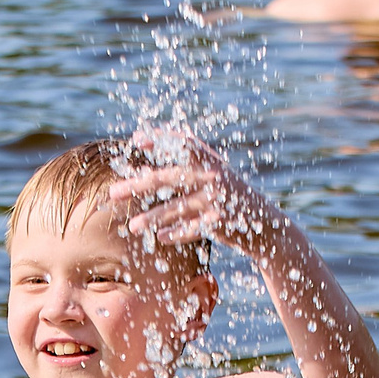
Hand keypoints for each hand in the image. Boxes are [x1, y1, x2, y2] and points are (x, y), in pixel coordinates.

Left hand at [103, 132, 280, 254]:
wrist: (265, 225)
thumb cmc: (230, 198)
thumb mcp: (213, 178)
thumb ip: (185, 168)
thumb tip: (141, 164)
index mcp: (211, 162)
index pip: (183, 144)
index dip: (162, 139)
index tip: (138, 140)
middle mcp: (214, 177)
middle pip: (169, 178)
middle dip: (139, 185)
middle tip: (113, 193)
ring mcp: (217, 200)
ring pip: (176, 208)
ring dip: (152, 218)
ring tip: (132, 227)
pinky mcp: (221, 222)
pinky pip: (191, 229)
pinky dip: (175, 233)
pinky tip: (159, 238)